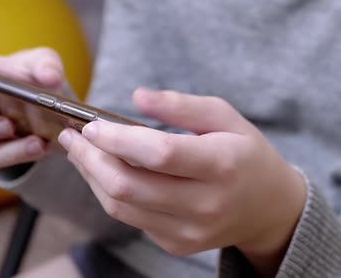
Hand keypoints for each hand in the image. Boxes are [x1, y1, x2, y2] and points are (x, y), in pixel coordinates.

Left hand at [58, 88, 305, 276]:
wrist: (268, 209)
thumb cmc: (245, 154)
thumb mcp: (225, 117)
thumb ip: (182, 105)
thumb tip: (137, 96)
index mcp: (223, 165)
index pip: (160, 154)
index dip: (118, 139)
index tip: (91, 125)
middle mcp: (206, 204)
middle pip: (130, 186)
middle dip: (91, 159)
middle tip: (72, 137)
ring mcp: (190, 231)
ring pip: (122, 206)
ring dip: (93, 177)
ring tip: (80, 152)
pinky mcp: (176, 244)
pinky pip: (130, 219)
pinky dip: (109, 193)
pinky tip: (104, 172)